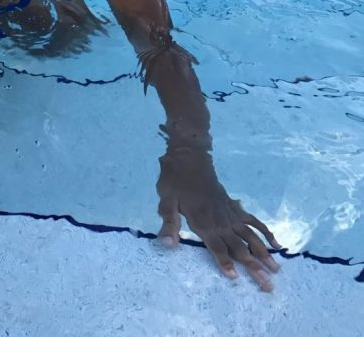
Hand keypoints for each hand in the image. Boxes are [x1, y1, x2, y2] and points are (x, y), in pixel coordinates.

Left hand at [156, 144, 280, 290]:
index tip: (236, 279)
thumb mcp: (166, 200)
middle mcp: (221, 221)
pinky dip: (265, 232)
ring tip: (277, 269)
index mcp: (204, 222)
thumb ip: (169, 223)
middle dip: (254, 267)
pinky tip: (276, 243)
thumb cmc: (175, 179)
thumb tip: (167, 244)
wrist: (189, 156)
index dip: (226, 263)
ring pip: (251, 237)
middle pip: (240, 248)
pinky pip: (253, 220)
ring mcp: (230, 213)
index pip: (217, 247)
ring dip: (264, 253)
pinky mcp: (234, 206)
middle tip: (269, 286)